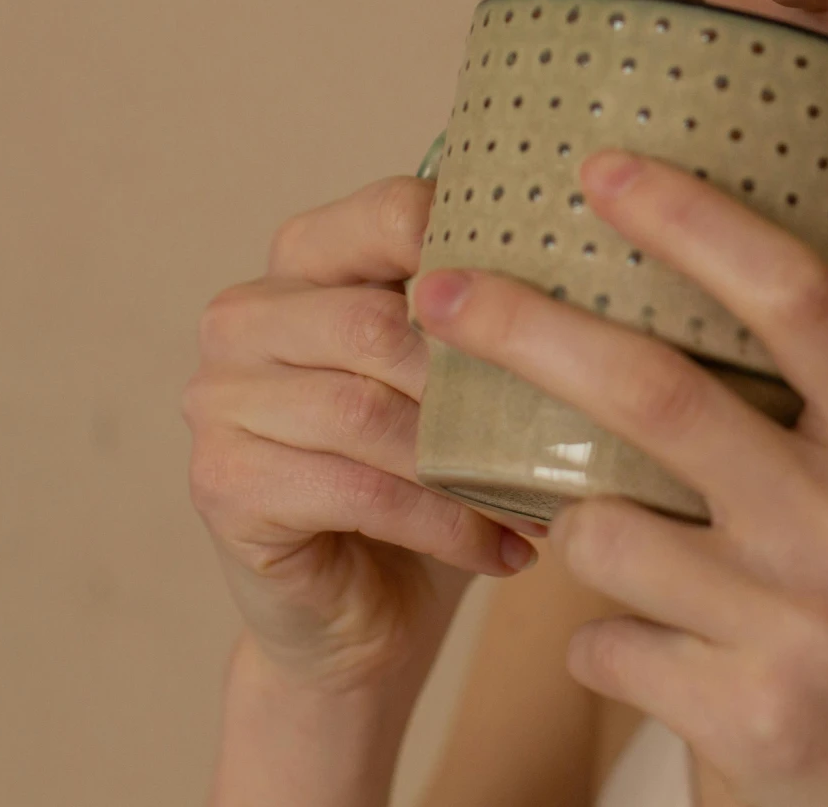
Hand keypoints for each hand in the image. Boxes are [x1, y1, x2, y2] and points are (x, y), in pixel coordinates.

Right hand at [183, 175, 539, 697]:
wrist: (361, 614)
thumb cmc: (430, 475)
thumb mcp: (465, 380)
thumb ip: (494, 314)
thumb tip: (609, 270)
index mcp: (304, 258)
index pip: (389, 213)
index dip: (477, 251)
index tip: (559, 302)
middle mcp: (244, 315)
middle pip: (376, 321)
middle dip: (477, 380)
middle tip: (564, 424)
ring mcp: (219, 399)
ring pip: (366, 411)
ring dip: (469, 464)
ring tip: (546, 500)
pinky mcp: (223, 484)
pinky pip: (356, 490)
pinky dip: (446, 523)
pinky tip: (506, 548)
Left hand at [407, 149, 827, 806]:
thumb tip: (737, 294)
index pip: (795, 295)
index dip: (690, 219)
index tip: (601, 167)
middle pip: (655, 391)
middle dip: (525, 327)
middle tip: (440, 285)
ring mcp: (802, 622)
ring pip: (602, 531)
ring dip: (579, 532)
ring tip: (630, 555)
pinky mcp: (751, 718)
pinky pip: (604, 646)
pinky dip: (608, 644)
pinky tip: (663, 659)